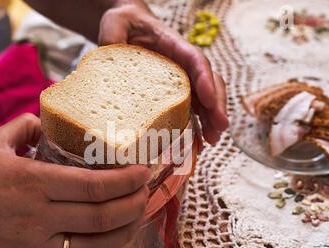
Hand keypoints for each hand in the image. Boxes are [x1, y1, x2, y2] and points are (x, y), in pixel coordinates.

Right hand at [0, 114, 149, 247]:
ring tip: (137, 218)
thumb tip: (51, 121)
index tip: (142, 172)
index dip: (126, 180)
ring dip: (123, 234)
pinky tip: (108, 246)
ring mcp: (33, 245)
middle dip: (134, 205)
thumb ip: (29, 127)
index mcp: (31, 181)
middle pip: (101, 217)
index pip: (93, 184)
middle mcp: (37, 216)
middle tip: (147, 193)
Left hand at [99, 2, 228, 144]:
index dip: (204, 78)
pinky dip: (196, 125)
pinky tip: (198, 143)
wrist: (128, 28)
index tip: (208, 97)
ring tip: (212, 140)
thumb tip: (109, 50)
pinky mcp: (175, 92)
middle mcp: (183, 63)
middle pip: (208, 82)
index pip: (194, 59)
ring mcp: (182, 78)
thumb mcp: (115, 23)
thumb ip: (113, 35)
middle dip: (215, 105)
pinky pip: (190, 108)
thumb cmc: (125, 24)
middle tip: (220, 127)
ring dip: (211, 119)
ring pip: (204, 98)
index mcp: (173, 44)